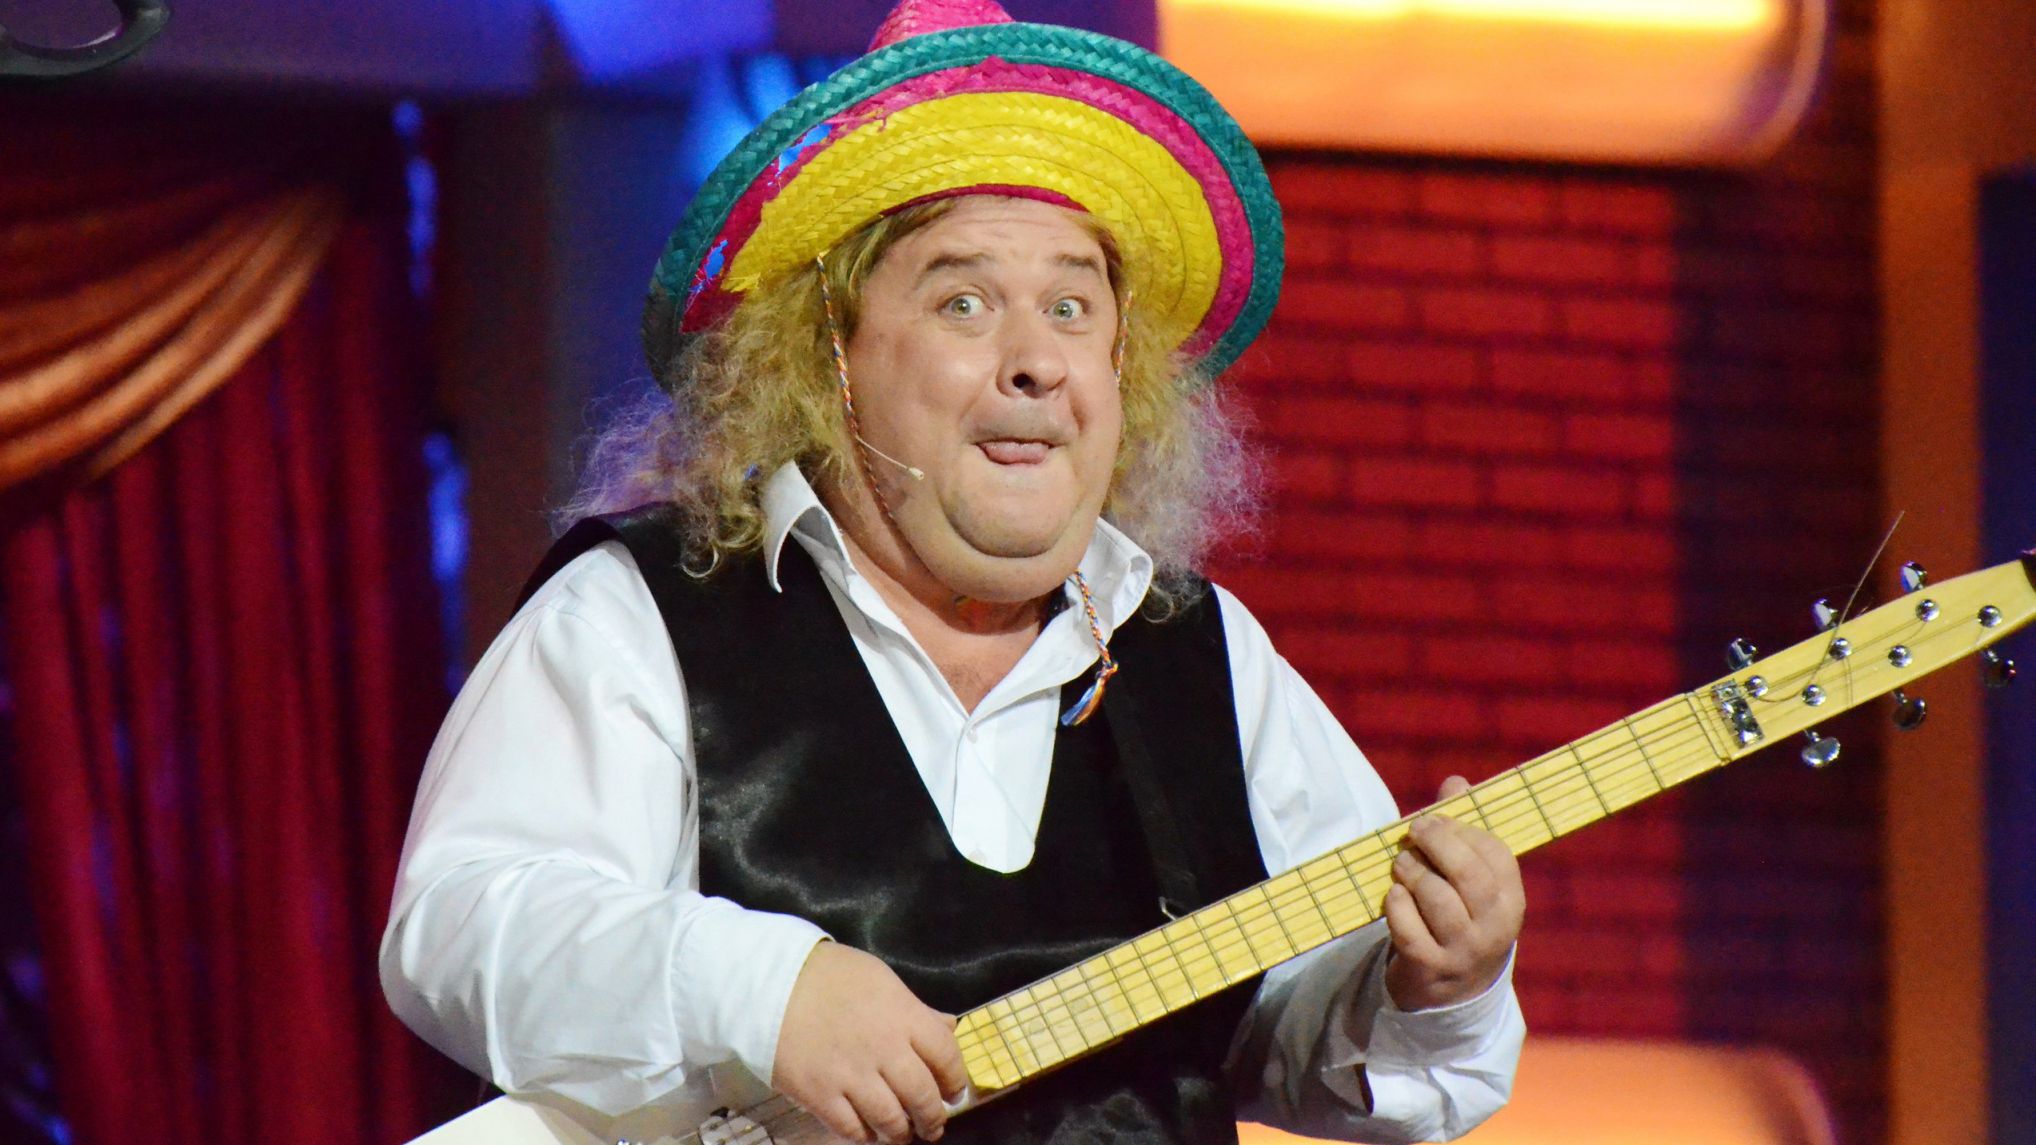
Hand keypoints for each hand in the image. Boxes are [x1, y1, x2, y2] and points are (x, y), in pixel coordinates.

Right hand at [773, 941, 967, 1143]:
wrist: (769, 983)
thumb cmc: (830, 975)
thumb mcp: (882, 979)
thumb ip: (916, 1009)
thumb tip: (947, 1028)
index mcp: (903, 1016)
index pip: (946, 1057)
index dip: (955, 1080)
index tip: (954, 1093)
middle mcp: (884, 1050)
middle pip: (922, 1096)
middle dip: (933, 1118)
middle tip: (932, 1126)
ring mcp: (852, 1076)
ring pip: (891, 1121)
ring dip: (901, 1133)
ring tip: (902, 1133)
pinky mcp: (820, 1096)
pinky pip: (852, 1130)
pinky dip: (866, 1137)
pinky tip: (868, 1132)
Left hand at [1382, 776, 1524, 1011]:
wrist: (1452, 989)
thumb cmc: (1460, 915)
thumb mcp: (1471, 880)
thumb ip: (1463, 831)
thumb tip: (1455, 782)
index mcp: (1510, 900)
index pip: (1496, 854)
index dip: (1463, 830)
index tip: (1436, 818)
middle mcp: (1494, 927)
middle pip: (1468, 875)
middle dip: (1437, 844)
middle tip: (1414, 830)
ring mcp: (1464, 951)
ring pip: (1437, 900)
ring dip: (1412, 872)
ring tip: (1401, 864)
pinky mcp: (1431, 968)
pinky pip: (1409, 931)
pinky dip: (1397, 907)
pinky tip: (1394, 896)